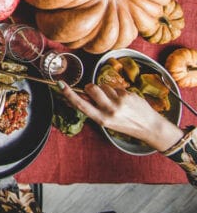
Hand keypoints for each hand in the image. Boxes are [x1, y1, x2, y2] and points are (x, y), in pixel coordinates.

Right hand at [60, 83, 183, 151]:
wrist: (151, 127)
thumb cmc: (126, 125)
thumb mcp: (107, 122)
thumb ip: (94, 109)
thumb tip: (79, 96)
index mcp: (103, 119)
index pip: (81, 105)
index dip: (69, 94)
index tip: (61, 85)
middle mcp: (110, 109)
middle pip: (92, 88)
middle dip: (91, 88)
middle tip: (95, 93)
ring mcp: (121, 100)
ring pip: (104, 86)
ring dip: (105, 90)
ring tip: (114, 101)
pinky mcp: (129, 94)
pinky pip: (116, 87)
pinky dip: (117, 92)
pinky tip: (124, 101)